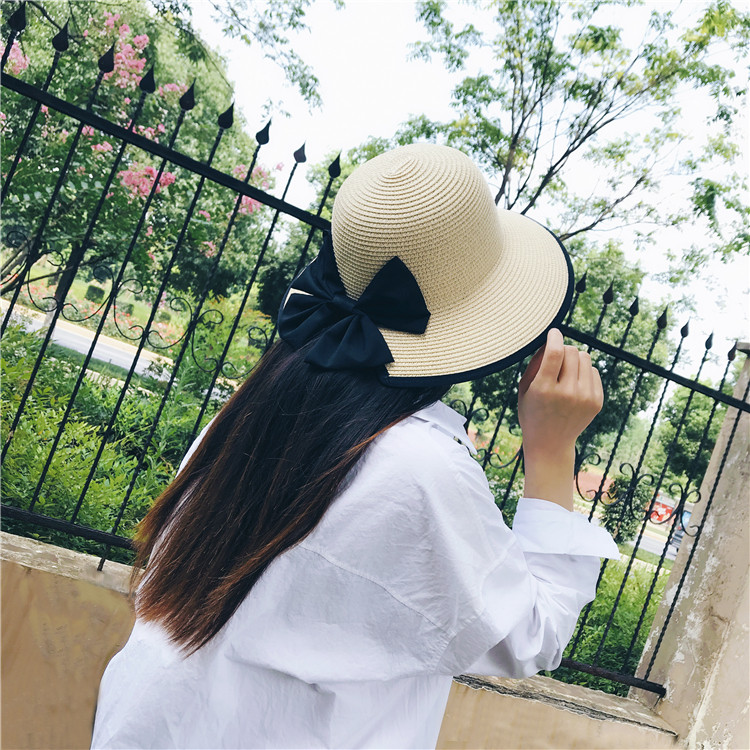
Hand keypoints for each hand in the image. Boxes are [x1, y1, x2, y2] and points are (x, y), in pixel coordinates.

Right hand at [517, 328, 602, 508]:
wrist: (550, 443)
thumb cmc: (532, 411)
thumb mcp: (524, 388)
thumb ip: (535, 363)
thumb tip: (551, 339)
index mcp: (544, 389)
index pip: (555, 352)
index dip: (555, 337)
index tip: (553, 332)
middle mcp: (566, 393)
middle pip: (571, 351)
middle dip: (563, 349)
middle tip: (556, 357)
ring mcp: (584, 398)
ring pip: (585, 358)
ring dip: (574, 358)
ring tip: (565, 370)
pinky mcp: (597, 402)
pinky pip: (593, 371)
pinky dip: (583, 371)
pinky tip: (574, 383)